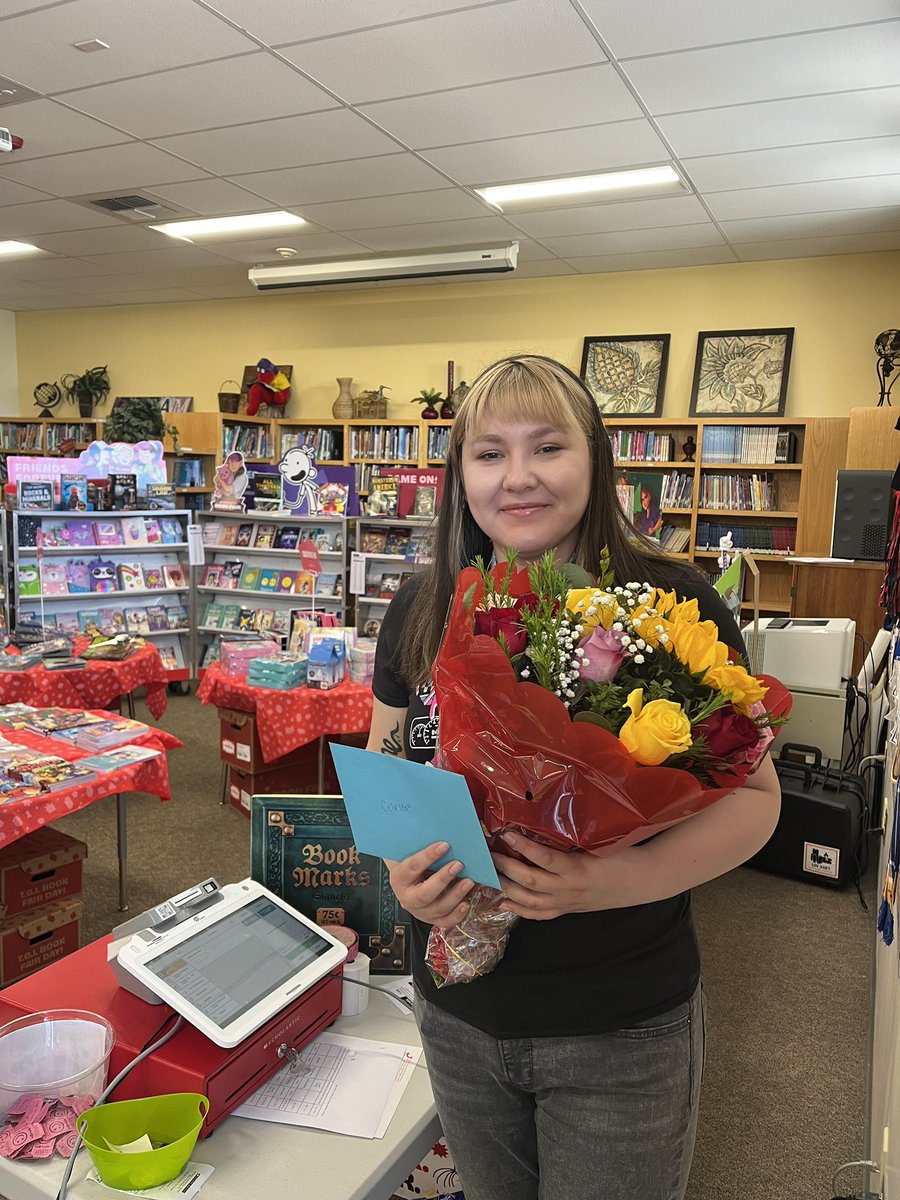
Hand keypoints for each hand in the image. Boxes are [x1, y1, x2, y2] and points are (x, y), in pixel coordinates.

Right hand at [386, 842, 475, 926]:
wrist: (408, 880)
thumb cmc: (412, 863)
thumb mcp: (411, 852)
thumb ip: (422, 844)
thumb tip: (442, 831)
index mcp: (399, 878)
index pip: (412, 867)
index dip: (428, 856)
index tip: (444, 845)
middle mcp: (407, 898)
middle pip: (424, 894)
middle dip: (443, 879)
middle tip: (458, 864)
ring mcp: (420, 911)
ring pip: (438, 908)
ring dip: (455, 895)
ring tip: (468, 881)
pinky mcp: (432, 919)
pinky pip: (445, 921)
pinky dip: (457, 914)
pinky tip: (466, 903)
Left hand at [492, 832, 636, 920]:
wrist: (638, 882)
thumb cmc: (619, 856)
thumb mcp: (597, 844)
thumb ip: (570, 840)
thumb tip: (540, 823)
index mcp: (576, 869)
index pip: (544, 858)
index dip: (523, 847)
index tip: (506, 834)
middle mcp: (567, 889)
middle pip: (529, 880)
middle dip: (505, 867)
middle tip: (489, 852)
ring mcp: (565, 903)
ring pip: (529, 899)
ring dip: (506, 887)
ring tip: (490, 873)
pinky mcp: (566, 911)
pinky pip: (538, 914)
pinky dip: (519, 909)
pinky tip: (504, 901)